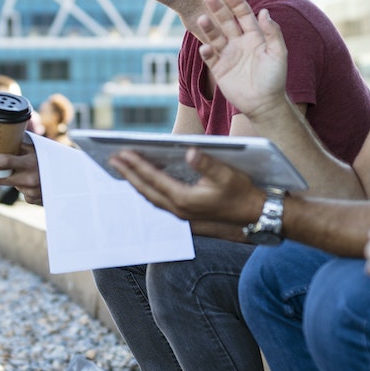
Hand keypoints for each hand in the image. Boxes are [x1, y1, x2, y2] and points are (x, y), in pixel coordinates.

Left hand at [0, 133, 41, 203]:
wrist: (69, 177)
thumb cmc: (48, 158)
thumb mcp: (36, 149)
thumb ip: (19, 145)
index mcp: (31, 163)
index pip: (4, 162)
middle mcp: (30, 179)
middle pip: (0, 178)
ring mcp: (31, 191)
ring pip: (9, 184)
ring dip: (9, 178)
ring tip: (20, 171)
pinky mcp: (32, 199)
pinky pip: (19, 191)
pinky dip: (21, 185)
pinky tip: (30, 181)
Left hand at [112, 147, 266, 227]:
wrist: (257, 216)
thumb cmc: (243, 192)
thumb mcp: (227, 174)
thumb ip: (207, 163)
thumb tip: (190, 151)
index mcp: (185, 199)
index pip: (153, 179)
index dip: (135, 165)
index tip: (120, 152)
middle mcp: (179, 210)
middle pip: (145, 190)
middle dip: (128, 174)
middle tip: (112, 159)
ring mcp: (182, 217)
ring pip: (151, 198)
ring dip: (136, 183)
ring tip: (124, 169)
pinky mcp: (187, 218)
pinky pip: (160, 203)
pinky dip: (149, 191)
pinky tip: (146, 182)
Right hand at [195, 0, 291, 123]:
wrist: (265, 104)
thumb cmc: (275, 78)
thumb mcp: (279, 54)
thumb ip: (273, 33)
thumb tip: (265, 11)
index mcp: (254, 36)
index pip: (244, 15)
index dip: (237, 3)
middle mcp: (239, 43)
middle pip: (225, 22)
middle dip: (217, 9)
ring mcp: (228, 55)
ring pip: (215, 37)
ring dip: (208, 28)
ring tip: (201, 18)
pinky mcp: (219, 69)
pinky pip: (210, 57)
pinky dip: (206, 52)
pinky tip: (206, 48)